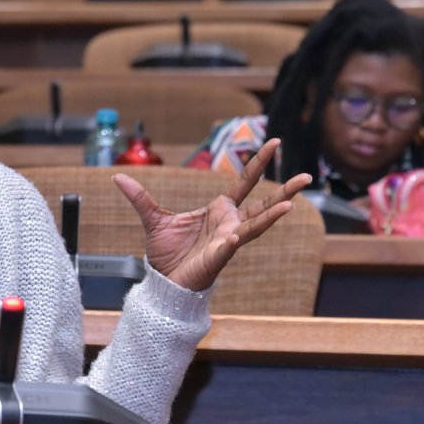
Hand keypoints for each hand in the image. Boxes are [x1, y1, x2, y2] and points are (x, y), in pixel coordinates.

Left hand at [112, 139, 311, 291]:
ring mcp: (227, 240)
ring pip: (255, 225)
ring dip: (272, 216)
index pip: (245, 182)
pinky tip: (236, 235)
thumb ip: (139, 197)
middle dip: (285, 190)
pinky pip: (228, 247)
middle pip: (262, 204)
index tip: (274, 142)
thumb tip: (117, 176)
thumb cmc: (167, 253)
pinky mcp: (217, 258)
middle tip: (307, 176)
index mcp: (219, 210)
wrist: (163, 281)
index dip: (258, 163)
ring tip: (290, 204)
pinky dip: (233, 240)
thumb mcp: (152, 219)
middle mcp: (229, 223)